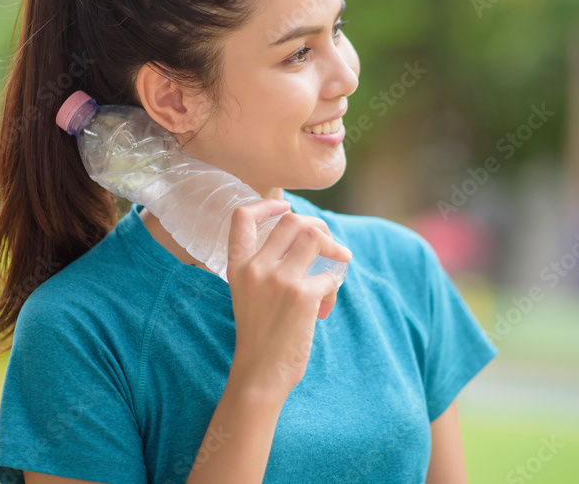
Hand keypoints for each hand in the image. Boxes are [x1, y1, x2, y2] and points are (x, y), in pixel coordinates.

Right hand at [225, 199, 352, 398]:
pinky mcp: (303, 296)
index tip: (284, 207)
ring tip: (340, 261)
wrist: (259, 373)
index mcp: (238, 266)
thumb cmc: (259, 336)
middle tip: (328, 241)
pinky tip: (325, 308)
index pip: (242, 217)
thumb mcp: (248, 294)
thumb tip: (305, 242)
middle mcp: (256, 267)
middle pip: (291, 220)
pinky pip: (331, 276)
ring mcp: (280, 280)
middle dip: (316, 225)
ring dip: (334, 247)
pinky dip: (334, 288)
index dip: (266, 204)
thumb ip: (265, 268)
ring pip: (315, 237)